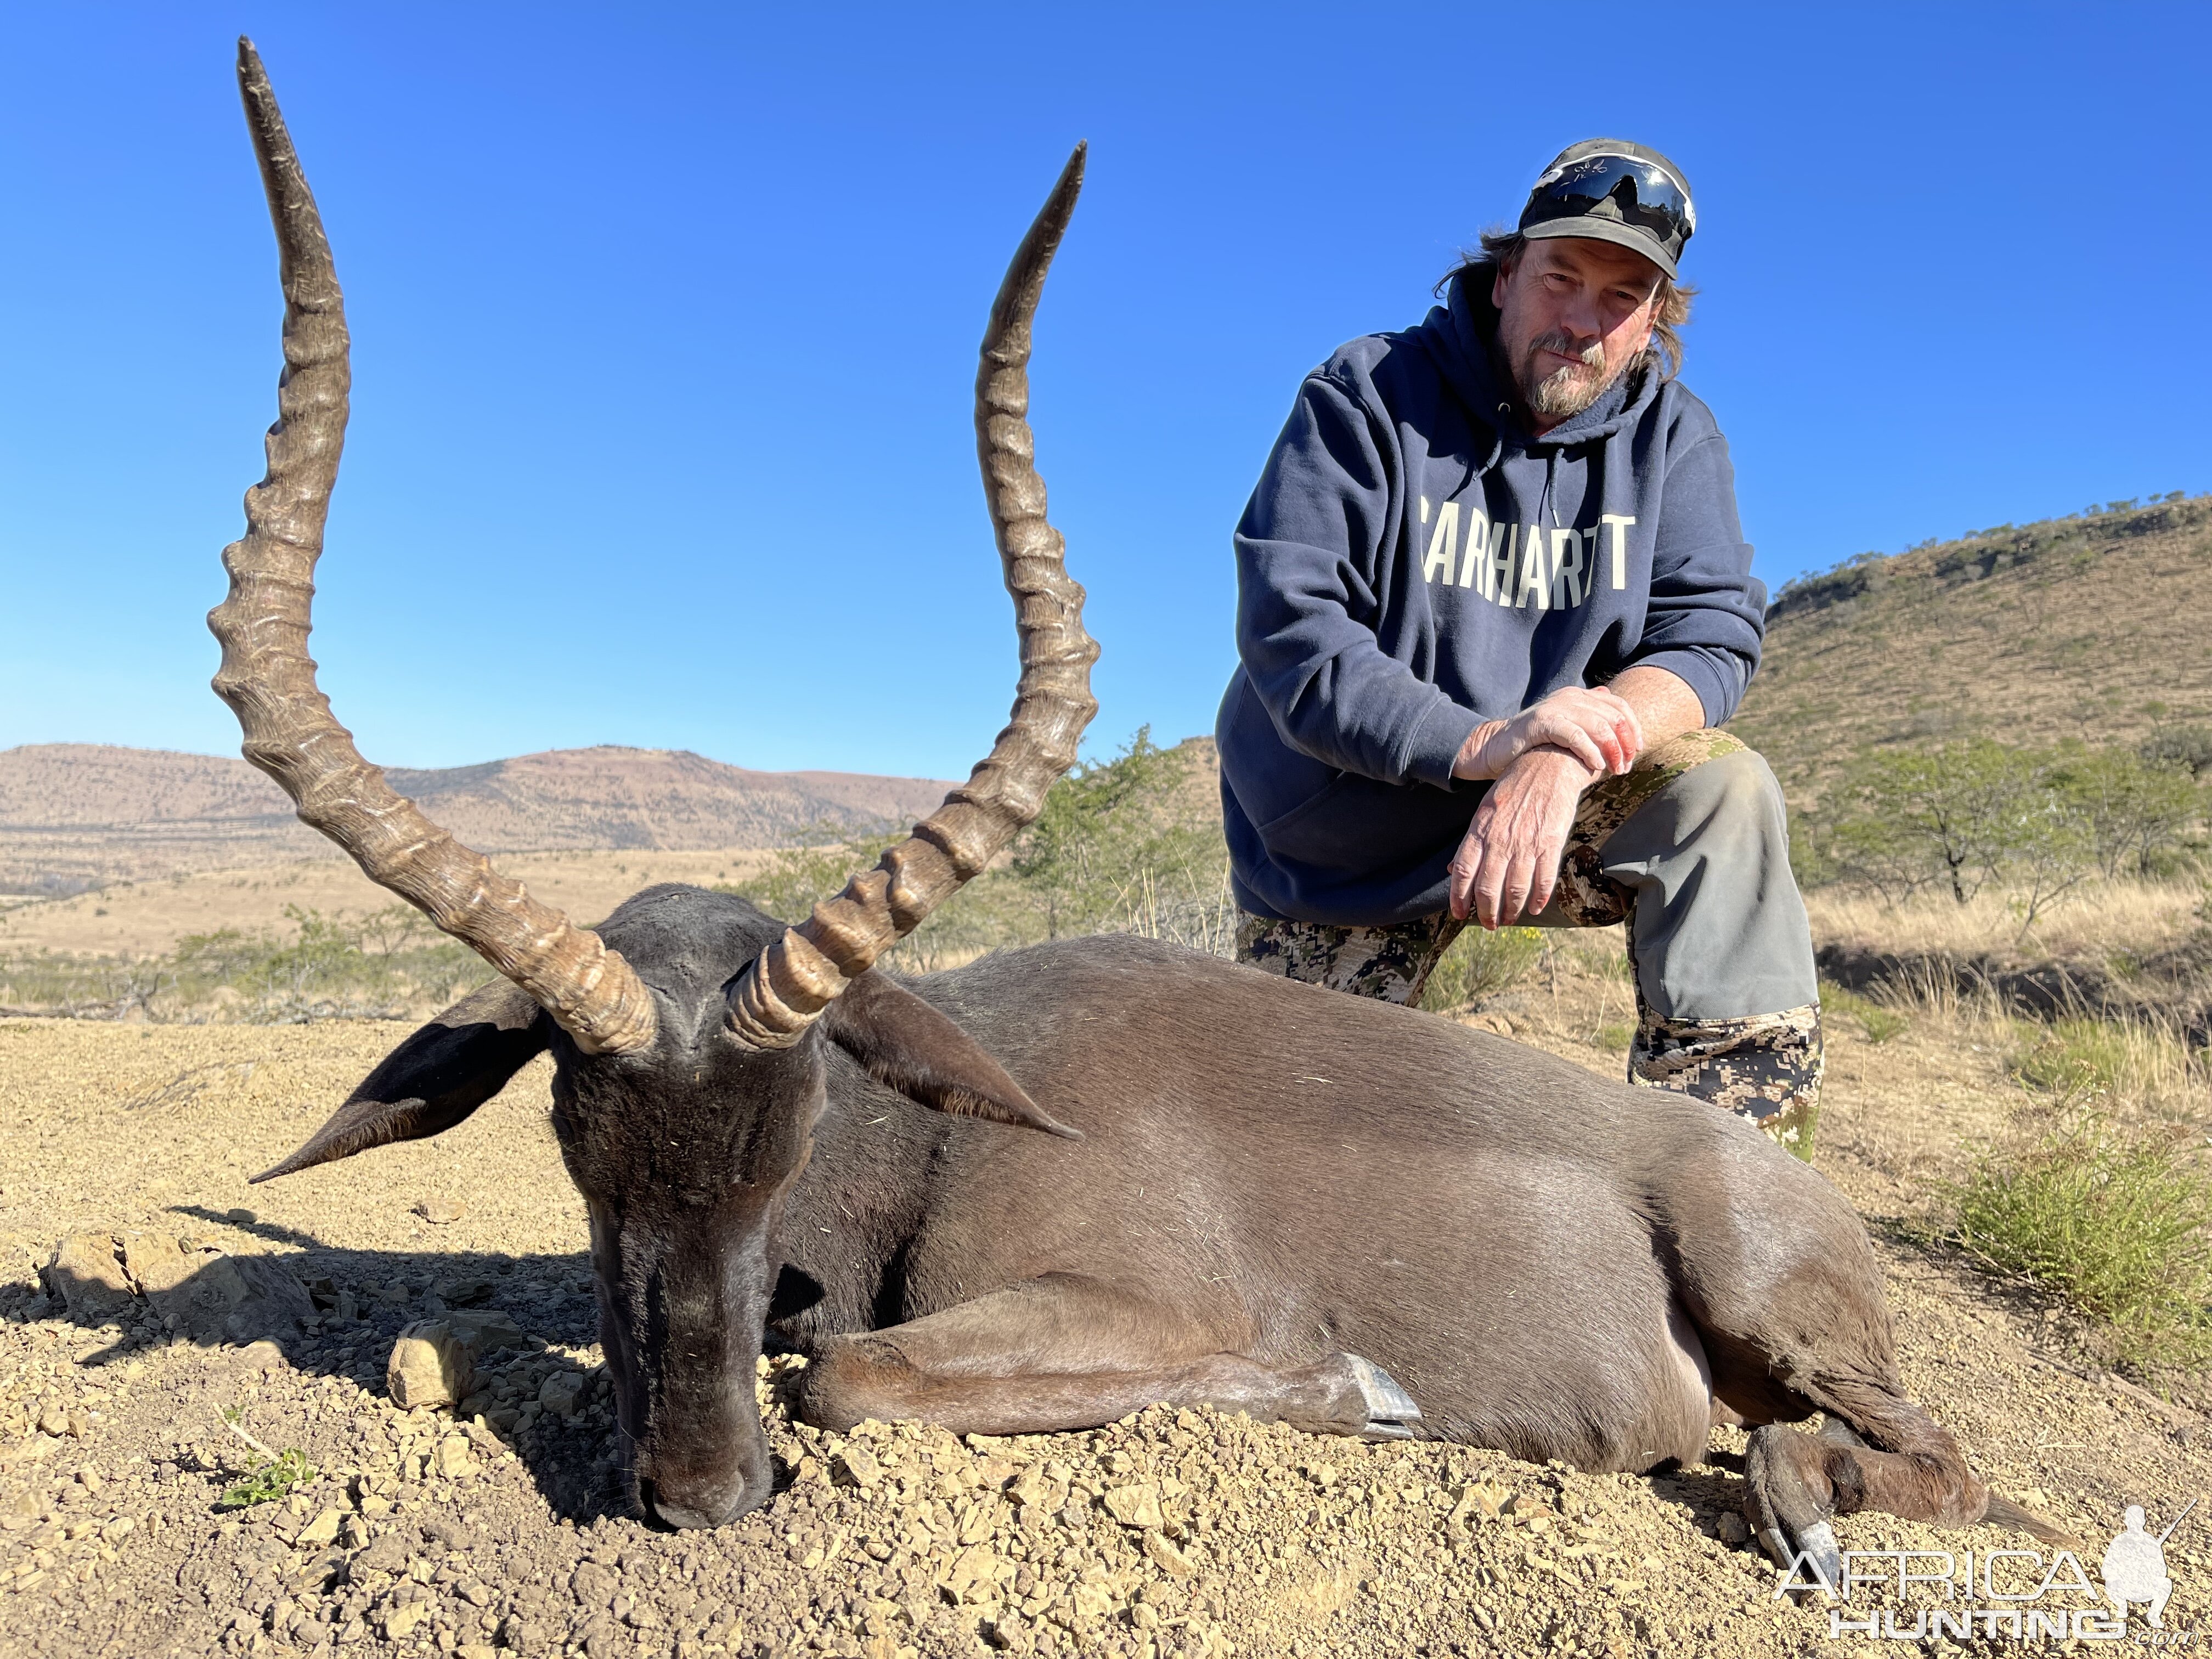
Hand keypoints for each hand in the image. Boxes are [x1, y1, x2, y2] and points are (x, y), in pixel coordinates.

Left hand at [1448, 746, 1595, 926]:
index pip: (1463, 871)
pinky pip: (1544, 878)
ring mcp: (1526, 842)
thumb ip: (1470, 843)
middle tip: (1489, 924)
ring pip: (1515, 888)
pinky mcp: (1551, 842)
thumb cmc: (1514, 787)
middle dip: (1486, 912)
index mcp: (1480, 830)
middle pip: (1487, 887)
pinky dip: (1539, 897)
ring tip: (1508, 919)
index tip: (1460, 914)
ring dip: (1511, 910)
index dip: (1459, 897)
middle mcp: (1500, 839)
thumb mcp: (1484, 810)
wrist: (1549, 764)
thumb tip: (1452, 870)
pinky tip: (1535, 907)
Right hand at [1452, 686, 1641, 781]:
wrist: (1495, 748)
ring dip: (1612, 751)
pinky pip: (1575, 735)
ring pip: (1598, 726)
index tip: (1636, 751)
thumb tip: (1616, 719)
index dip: (1633, 727)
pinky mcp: (1541, 722)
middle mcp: (1570, 697)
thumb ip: (1589, 724)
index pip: (1618, 706)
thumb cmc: (1535, 745)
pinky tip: (1596, 766)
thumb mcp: (1567, 731)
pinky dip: (1590, 751)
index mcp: (1578, 696)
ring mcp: (1555, 707)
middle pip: (1613, 717)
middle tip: (1624, 767)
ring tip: (1614, 770)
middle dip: (1624, 744)